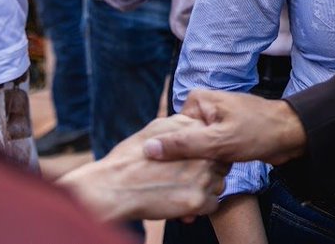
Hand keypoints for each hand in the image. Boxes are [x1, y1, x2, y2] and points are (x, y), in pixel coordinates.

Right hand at [58, 114, 229, 222]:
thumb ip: (178, 129)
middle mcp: (201, 152)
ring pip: (219, 184)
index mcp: (192, 132)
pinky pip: (213, 204)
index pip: (214, 142)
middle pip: (221, 164)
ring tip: (185, 191)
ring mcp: (201, 176)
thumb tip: (191, 127)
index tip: (193, 163)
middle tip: (189, 179)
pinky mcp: (196, 200)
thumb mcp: (154, 130)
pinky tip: (185, 204)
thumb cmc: (129, 159)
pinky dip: (201, 207)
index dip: (205, 155)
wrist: (113, 187)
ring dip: (207, 190)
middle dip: (208, 172)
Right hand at [143, 90, 306, 165]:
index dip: (172, 153)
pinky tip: (213, 175)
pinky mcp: (223, 133)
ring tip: (203, 176)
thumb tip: (149, 149)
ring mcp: (214, 120)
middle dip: (187, 160)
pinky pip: (208, 150)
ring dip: (198, 164)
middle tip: (192, 177)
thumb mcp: (218, 142)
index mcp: (197, 100)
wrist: (290, 134)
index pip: (170, 131)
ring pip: (195, 148)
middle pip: (182, 140)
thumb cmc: (257, 132)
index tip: (176, 171)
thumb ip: (184, 146)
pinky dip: (209, 163)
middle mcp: (203, 107)